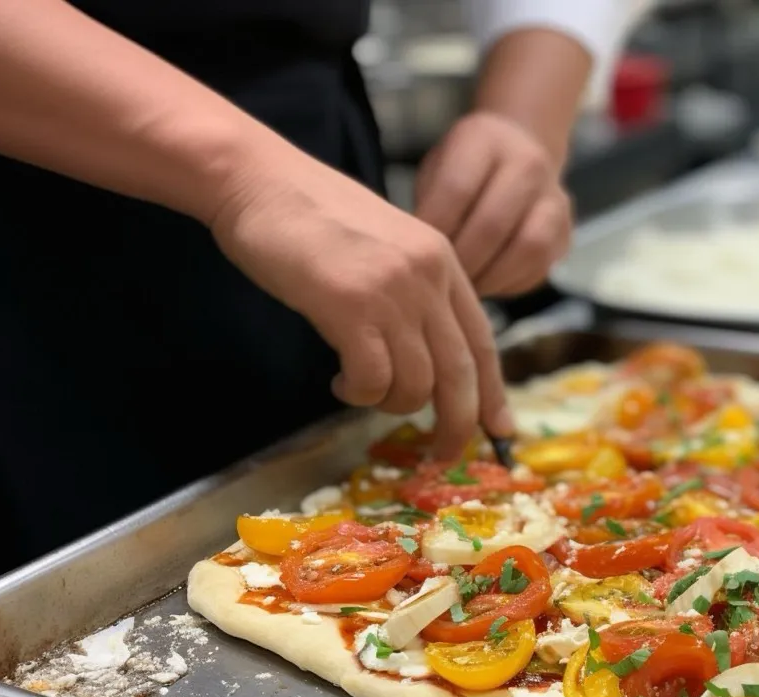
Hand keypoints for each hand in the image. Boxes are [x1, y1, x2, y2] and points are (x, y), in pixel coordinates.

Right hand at [209, 153, 512, 457]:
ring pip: (416, 384)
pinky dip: (359, 393)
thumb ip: (415, 291)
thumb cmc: (311, 216)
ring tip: (360, 388)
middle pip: (461, 374)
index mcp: (443, 262)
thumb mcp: (386, 246)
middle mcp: (429, 277)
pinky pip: (373, 380)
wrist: (258, 180)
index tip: (501, 428)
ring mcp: (393, 291)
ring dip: (390, 404)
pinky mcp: (351, 306)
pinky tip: (339, 378)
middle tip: (442, 454)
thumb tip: (428, 355)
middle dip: (456, 424)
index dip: (493, 392)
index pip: (483, 341)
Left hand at [415, 111, 572, 297]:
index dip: (434, 230)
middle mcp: (528, 163)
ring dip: (490, 277)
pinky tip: (486, 284)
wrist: (520, 149)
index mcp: (484, 139)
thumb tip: (418, 258)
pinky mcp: (566, 232)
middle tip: (440, 282)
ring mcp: (554, 198)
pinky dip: (509, 283)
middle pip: (493, 224)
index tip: (418, 255)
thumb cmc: (464, 168)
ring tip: (465, 289)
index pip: (457, 189)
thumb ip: (428, 205)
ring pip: (527, 249)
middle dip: (462, 262)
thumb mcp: (437, 169)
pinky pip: (539, 266)